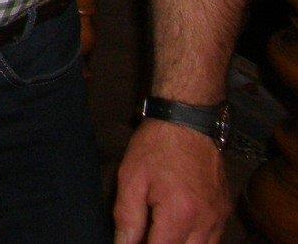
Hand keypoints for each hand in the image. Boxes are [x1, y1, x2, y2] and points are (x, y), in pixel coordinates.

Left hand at [113, 118, 230, 243]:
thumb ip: (127, 218)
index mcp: (180, 214)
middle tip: (145, 234)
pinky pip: (213, 240)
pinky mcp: (225, 212)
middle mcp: (206, 222)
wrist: (187, 121)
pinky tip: (177, 229)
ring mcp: (220, 218)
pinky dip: (195, 241)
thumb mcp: (131, 178)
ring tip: (159, 231)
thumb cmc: (156, 146)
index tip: (133, 242)